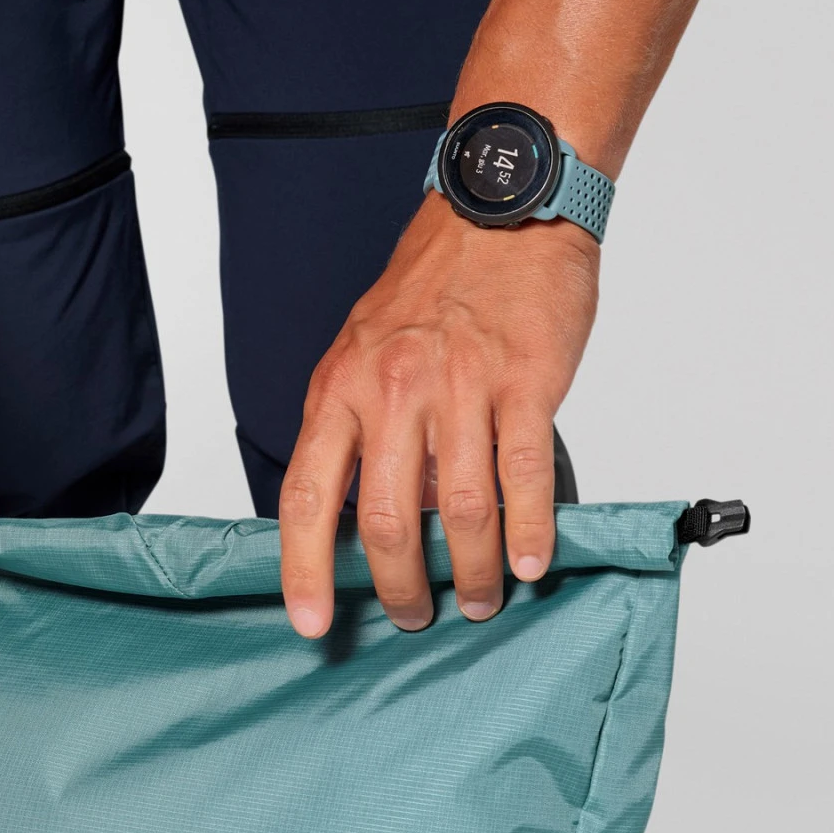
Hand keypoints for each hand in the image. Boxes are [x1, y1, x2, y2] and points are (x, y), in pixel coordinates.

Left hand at [279, 192, 599, 635]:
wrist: (500, 212)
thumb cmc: (429, 289)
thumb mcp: (358, 353)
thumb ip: (353, 430)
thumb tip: (358, 516)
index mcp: (340, 389)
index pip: (308, 498)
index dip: (304, 568)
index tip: (310, 621)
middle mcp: (393, 393)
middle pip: (388, 521)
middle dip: (399, 585)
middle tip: (413, 614)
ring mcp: (461, 389)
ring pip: (460, 511)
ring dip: (469, 573)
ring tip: (475, 601)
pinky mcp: (525, 384)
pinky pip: (525, 477)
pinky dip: (529, 532)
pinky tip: (528, 564)